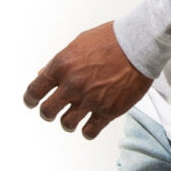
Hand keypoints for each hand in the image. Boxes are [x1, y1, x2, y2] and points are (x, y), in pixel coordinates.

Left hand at [23, 21, 152, 139]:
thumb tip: (44, 74)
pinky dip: (87, 130)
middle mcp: (72, 85)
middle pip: (47, 111)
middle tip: (53, 111)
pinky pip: (89, 132)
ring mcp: (90, 100)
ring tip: (74, 117)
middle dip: (48, 112)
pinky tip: (90, 123)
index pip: (35, 90)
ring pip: (66, 124)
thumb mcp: (79, 43)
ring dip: (68, 122)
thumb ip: (60, 61)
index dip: (30, 99)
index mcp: (62, 66)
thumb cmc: (111, 39)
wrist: (139, 44)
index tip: (32, 102)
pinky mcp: (108, 111)